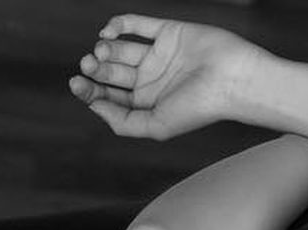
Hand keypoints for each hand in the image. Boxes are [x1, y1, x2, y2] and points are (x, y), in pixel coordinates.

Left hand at [68, 13, 271, 140]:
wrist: (230, 80)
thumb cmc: (198, 108)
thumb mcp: (156, 126)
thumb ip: (124, 123)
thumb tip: (95, 107)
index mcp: (148, 105)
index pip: (112, 98)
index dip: (91, 91)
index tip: (77, 83)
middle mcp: (151, 81)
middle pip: (113, 72)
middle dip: (97, 67)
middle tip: (89, 63)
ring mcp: (159, 55)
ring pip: (122, 48)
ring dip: (106, 47)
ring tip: (102, 50)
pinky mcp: (167, 32)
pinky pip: (138, 24)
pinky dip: (119, 24)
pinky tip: (108, 30)